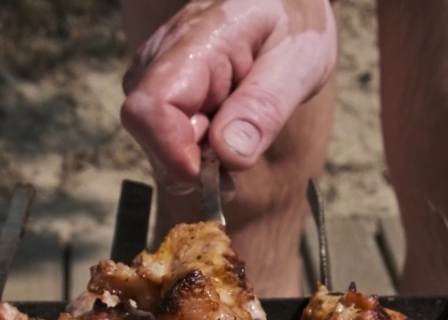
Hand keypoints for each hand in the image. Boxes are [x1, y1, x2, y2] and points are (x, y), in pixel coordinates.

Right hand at [120, 0, 335, 192]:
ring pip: (153, 140)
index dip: (172, 153)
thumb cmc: (295, 26)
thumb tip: (229, 154)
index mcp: (197, 43)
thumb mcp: (300, 63)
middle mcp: (161, 56)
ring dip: (195, 161)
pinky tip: (225, 139)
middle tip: (240, 160)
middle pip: (147, 133)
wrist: (285, 2)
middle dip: (190, 163)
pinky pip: (164, 136)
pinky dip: (194, 154)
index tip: (214, 174)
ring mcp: (155, 72)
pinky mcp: (161, 89)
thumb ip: (264, 107)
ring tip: (239, 138)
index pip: (150, 108)